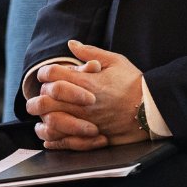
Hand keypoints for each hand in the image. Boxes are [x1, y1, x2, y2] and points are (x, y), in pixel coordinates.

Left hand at [26, 40, 145, 150]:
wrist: (151, 110)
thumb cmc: (134, 83)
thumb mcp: (115, 61)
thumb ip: (90, 52)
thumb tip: (71, 44)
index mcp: (88, 82)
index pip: (54, 75)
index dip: (45, 73)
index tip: (44, 74)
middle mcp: (84, 103)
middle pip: (48, 100)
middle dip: (37, 98)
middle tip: (35, 98)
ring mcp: (87, 122)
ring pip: (53, 122)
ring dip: (42, 119)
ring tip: (39, 117)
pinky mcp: (92, 138)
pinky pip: (65, 142)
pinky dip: (52, 139)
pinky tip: (47, 135)